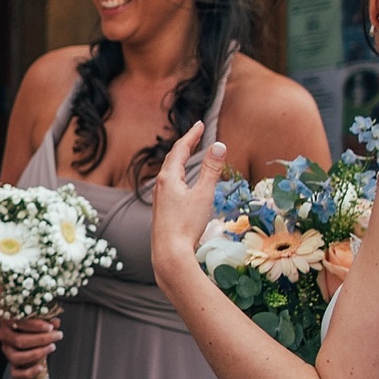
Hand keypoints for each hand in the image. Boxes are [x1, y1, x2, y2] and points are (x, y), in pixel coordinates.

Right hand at [0, 309, 63, 378]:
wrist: (27, 335)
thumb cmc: (33, 325)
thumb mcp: (39, 319)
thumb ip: (47, 320)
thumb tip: (55, 322)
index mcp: (7, 321)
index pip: (19, 324)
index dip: (36, 326)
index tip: (50, 327)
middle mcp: (4, 337)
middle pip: (19, 341)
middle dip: (41, 339)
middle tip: (57, 335)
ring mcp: (7, 352)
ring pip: (17, 358)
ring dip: (37, 353)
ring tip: (52, 347)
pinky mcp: (12, 365)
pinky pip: (15, 374)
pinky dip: (28, 373)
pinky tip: (40, 368)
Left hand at [148, 122, 221, 283]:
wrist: (169, 253)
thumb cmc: (186, 225)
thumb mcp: (204, 194)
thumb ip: (212, 169)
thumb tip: (219, 145)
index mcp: (169, 178)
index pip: (180, 149)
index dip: (191, 135)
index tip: (200, 124)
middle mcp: (160, 186)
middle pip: (173, 159)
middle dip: (185, 144)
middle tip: (196, 133)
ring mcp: (159, 199)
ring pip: (169, 172)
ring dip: (180, 159)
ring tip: (189, 152)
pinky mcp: (162, 211)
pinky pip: (170, 185)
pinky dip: (178, 174)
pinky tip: (182, 182)